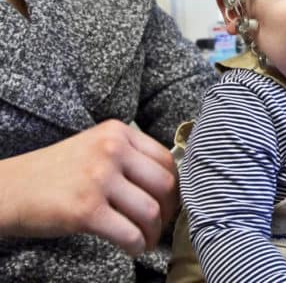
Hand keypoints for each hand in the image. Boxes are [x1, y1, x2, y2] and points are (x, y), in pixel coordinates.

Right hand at [0, 120, 177, 255]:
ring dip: (153, 232)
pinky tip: (133, 247)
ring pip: (150, 211)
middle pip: (164, 185)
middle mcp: (111, 150)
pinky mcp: (86, 210)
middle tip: (160, 224)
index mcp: (117, 132)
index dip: (174, 186)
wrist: (10, 189)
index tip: (168, 202)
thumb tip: (169, 183)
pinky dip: (137, 245)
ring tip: (146, 239)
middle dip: (168, 211)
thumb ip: (130, 156)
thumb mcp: (95, 146)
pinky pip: (129, 233)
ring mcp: (98, 179)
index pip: (166, 159)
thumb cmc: (57, 172)